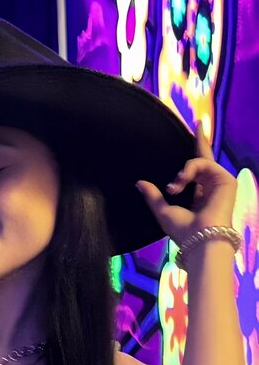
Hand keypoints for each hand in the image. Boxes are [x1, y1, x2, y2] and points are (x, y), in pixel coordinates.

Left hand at [135, 123, 237, 247]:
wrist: (199, 240)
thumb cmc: (183, 231)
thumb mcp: (163, 211)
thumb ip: (153, 196)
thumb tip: (138, 183)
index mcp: (199, 195)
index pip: (197, 170)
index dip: (196, 152)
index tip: (194, 134)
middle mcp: (211, 187)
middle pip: (205, 158)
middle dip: (200, 142)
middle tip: (198, 124)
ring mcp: (220, 182)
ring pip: (199, 162)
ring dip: (182, 172)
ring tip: (173, 187)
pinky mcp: (226, 179)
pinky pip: (204, 164)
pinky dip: (189, 170)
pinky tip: (179, 183)